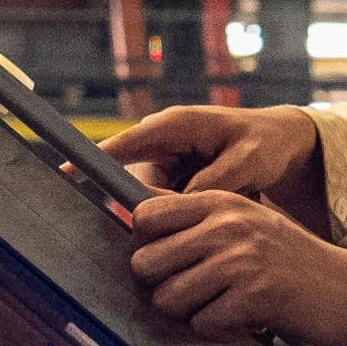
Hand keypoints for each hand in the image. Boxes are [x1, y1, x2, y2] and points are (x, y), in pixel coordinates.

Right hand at [106, 102, 329, 227]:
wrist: (282, 143)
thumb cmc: (266, 144)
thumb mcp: (247, 162)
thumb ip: (212, 184)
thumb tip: (180, 208)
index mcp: (174, 125)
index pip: (122, 144)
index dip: (91, 160)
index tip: (64, 173)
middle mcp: (163, 141)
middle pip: (139, 184)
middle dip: (162, 208)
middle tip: (198, 220)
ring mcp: (168, 160)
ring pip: (154, 199)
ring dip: (182, 211)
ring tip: (225, 200)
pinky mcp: (175, 178)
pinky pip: (169, 203)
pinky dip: (190, 211)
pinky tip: (221, 205)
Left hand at [120, 185, 346, 345]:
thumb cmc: (292, 263)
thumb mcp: (247, 224)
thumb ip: (198, 225)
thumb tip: (136, 237)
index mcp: (220, 201)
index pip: (144, 215)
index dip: (146, 244)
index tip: (165, 261)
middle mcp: (227, 223)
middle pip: (145, 262)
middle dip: (163, 287)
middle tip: (197, 293)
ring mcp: (241, 258)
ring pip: (168, 298)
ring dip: (191, 313)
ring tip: (224, 305)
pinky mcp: (255, 295)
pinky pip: (203, 325)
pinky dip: (221, 331)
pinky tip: (247, 319)